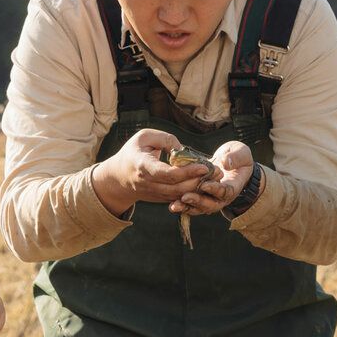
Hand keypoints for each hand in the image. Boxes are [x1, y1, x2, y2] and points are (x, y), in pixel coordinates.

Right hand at [91, 128, 209, 214]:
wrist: (119, 177)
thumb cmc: (133, 152)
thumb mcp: (145, 136)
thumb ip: (165, 139)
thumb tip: (183, 150)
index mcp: (142, 166)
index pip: (166, 174)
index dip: (186, 172)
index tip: (204, 166)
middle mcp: (148, 183)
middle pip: (177, 188)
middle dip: (199, 181)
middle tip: (217, 172)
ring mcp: (154, 194)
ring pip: (180, 196)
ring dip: (199, 188)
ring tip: (215, 177)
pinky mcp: (160, 199)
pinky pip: (178, 198)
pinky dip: (193, 192)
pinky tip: (206, 183)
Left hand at [172, 141, 254, 217]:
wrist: (232, 164)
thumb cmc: (238, 157)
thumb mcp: (241, 153)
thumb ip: (236, 158)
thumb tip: (226, 163)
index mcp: (232, 187)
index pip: (225, 192)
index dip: (215, 190)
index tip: (205, 185)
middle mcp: (220, 197)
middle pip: (210, 204)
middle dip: (198, 201)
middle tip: (185, 197)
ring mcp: (210, 199)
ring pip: (198, 207)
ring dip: (186, 207)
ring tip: (175, 205)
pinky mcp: (200, 197)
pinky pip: (191, 204)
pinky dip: (182, 205)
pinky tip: (171, 204)